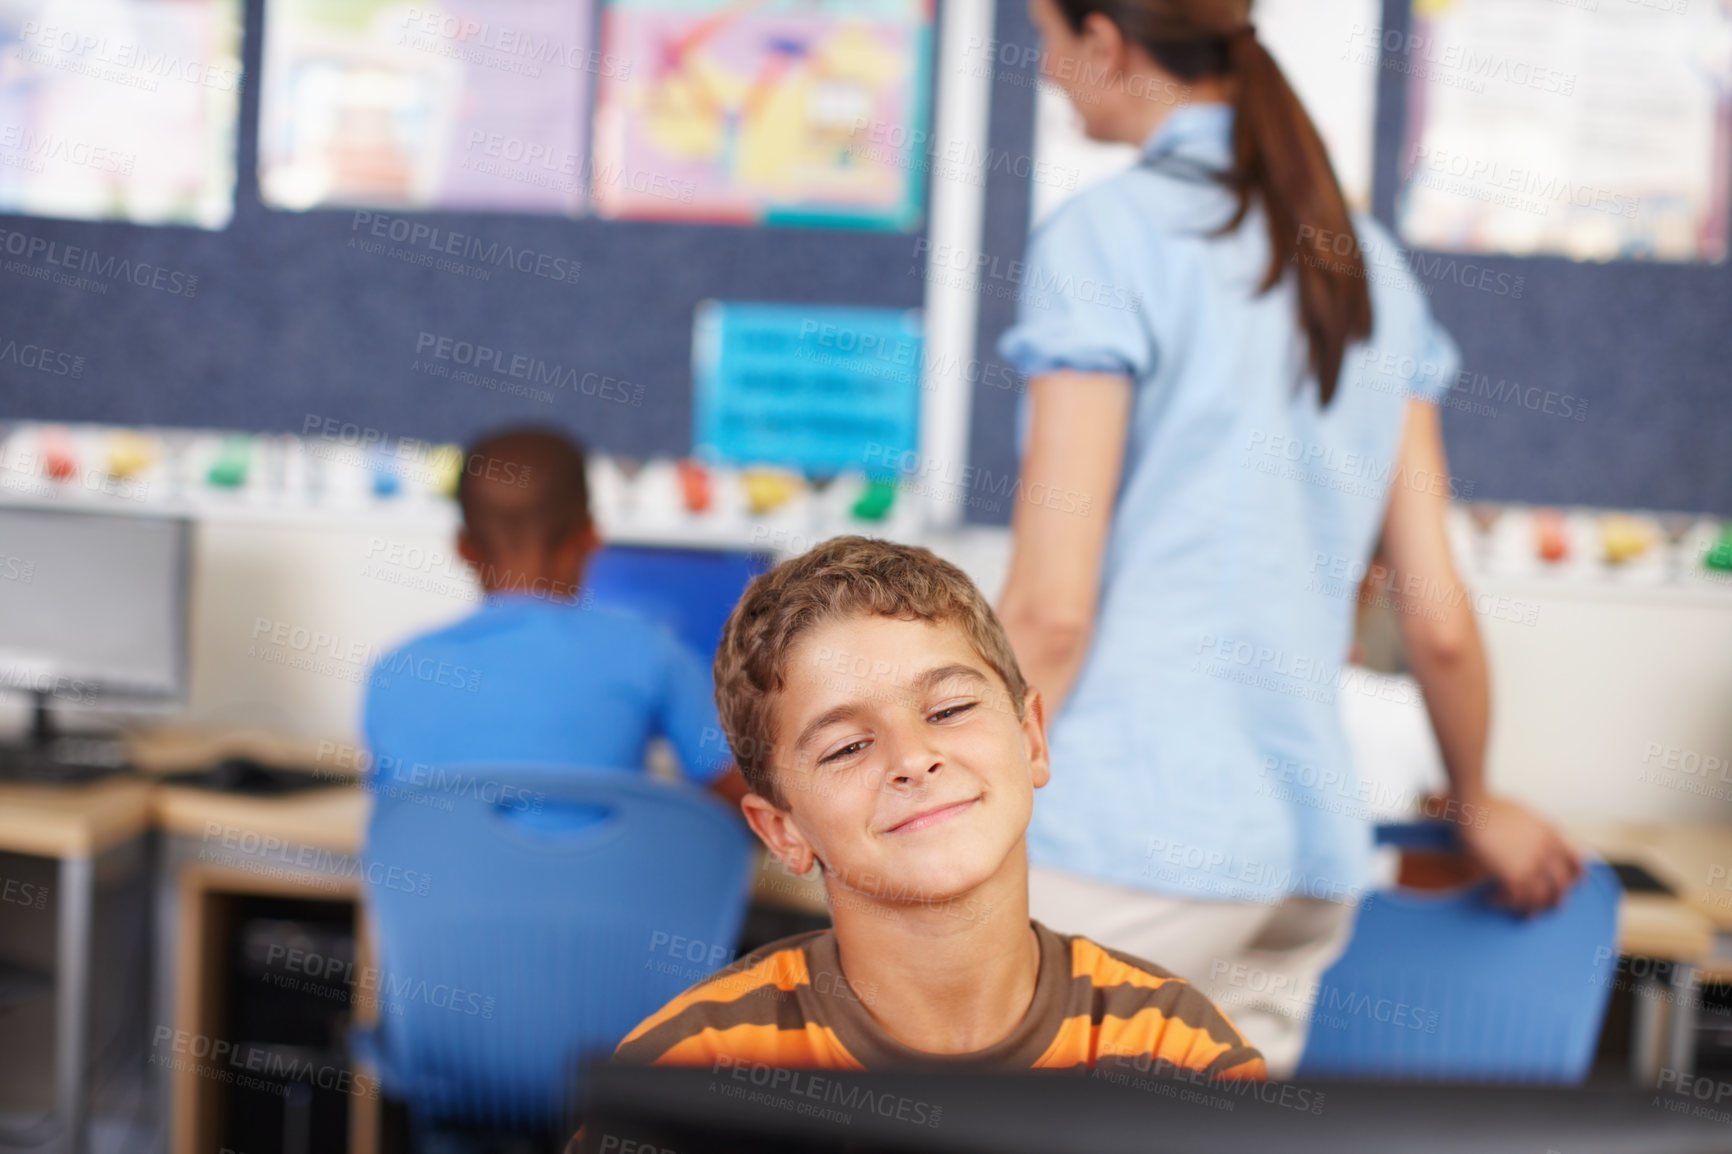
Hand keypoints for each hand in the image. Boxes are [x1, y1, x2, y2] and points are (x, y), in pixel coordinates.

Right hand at [1457, 796, 1583, 914]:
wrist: (1474, 807)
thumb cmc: (1489, 806)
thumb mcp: (1522, 813)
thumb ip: (1533, 828)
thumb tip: (1527, 841)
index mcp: (1550, 834)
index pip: (1576, 860)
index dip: (1577, 876)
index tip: (1575, 885)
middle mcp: (1546, 851)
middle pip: (1561, 885)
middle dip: (1556, 901)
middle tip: (1549, 910)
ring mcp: (1531, 864)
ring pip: (1540, 898)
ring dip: (1530, 910)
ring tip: (1522, 916)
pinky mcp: (1512, 874)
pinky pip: (1515, 898)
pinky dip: (1504, 902)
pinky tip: (1491, 898)